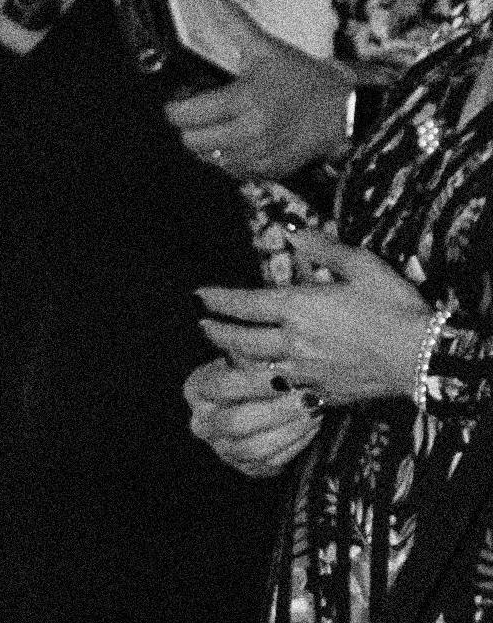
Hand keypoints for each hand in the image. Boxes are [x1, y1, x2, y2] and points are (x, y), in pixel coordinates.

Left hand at [162, 11, 359, 183]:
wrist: (346, 108)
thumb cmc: (302, 76)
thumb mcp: (266, 48)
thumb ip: (234, 22)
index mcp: (245, 99)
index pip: (188, 115)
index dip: (174, 109)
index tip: (178, 101)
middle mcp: (250, 131)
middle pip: (193, 143)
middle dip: (188, 128)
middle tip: (197, 114)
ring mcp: (262, 155)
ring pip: (211, 161)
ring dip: (208, 146)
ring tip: (217, 128)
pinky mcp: (273, 171)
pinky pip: (235, 172)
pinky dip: (229, 160)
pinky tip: (237, 142)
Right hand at [184, 351, 324, 477]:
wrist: (260, 398)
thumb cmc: (254, 370)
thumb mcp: (248, 356)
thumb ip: (254, 354)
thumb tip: (271, 350)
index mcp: (197, 390)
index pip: (221, 387)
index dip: (252, 383)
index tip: (283, 376)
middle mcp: (203, 423)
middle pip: (236, 422)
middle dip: (275, 411)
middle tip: (306, 398)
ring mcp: (223, 448)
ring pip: (255, 448)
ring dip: (289, 430)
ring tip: (314, 412)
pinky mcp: (246, 467)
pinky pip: (271, 463)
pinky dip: (295, 445)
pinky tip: (312, 426)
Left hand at [195, 224, 433, 413]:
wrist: (423, 356)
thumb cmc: (394, 306)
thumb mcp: (361, 265)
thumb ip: (323, 247)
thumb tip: (292, 228)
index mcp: (299, 307)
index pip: (245, 303)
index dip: (217, 300)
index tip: (199, 296)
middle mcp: (294, 341)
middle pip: (240, 341)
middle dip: (215, 332)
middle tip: (202, 325)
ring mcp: (307, 371)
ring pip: (255, 370)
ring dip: (231, 363)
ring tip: (218, 357)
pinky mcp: (323, 393)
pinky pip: (283, 391)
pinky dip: (265, 385)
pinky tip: (262, 382)